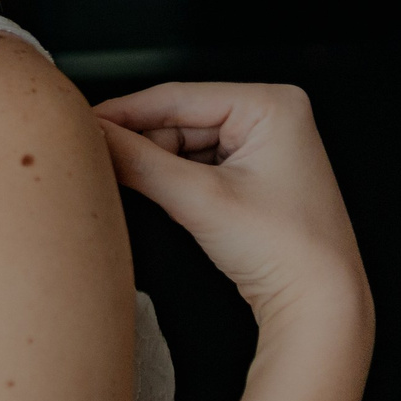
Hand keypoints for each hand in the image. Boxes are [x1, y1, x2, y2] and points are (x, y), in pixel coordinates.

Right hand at [94, 83, 370, 331]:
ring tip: (120, 180)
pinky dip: (171, 177)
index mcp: (273, 104)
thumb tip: (92, 137)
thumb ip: (137, 161)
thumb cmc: (288, 250)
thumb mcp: (199, 199)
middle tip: (94, 159)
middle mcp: (273, 116)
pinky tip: (152, 191)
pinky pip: (198, 163)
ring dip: (153, 163)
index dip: (123, 111)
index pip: (177, 96)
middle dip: (139, 142)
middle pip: (179, 119)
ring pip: (184, 142)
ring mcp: (265, 145)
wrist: (320, 304)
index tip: (80, 123)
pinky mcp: (255, 173)